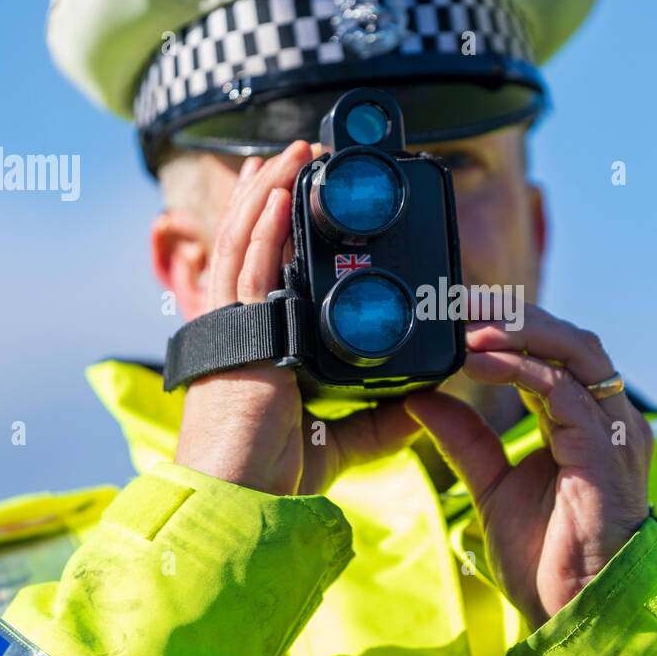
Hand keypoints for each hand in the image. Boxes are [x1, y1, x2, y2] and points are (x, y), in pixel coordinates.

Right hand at [173, 140, 421, 495]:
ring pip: (244, 243)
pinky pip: (249, 272)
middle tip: (300, 153)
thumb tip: (423, 402)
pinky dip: (262, 229)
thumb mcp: (341, 440)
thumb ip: (378, 419)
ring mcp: (233, 330)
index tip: (293, 189)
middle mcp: (239, 328)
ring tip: (291, 153)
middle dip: (271, 192)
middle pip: (249, 241)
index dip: (272, 223)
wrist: (242, 502)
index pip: (261, 266)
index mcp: (256, 342)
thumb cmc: (275, 475)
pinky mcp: (237, 340)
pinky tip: (275, 194)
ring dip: (268, 192)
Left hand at [405, 305, 654, 629]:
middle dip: (511, 314)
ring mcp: (612, 429)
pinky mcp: (606, 449)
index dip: (504, 328)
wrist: (576, 613)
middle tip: (456, 304)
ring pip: (574, 349)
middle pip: (566, 337)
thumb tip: (423, 398)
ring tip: (465, 324)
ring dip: (517, 329)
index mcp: (584, 420)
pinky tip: (479, 361)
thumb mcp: (491, 486)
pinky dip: (520, 368)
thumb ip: (464, 440)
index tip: (452, 316)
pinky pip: (563, 390)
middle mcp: (605, 416)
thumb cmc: (549, 559)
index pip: (549, 353)